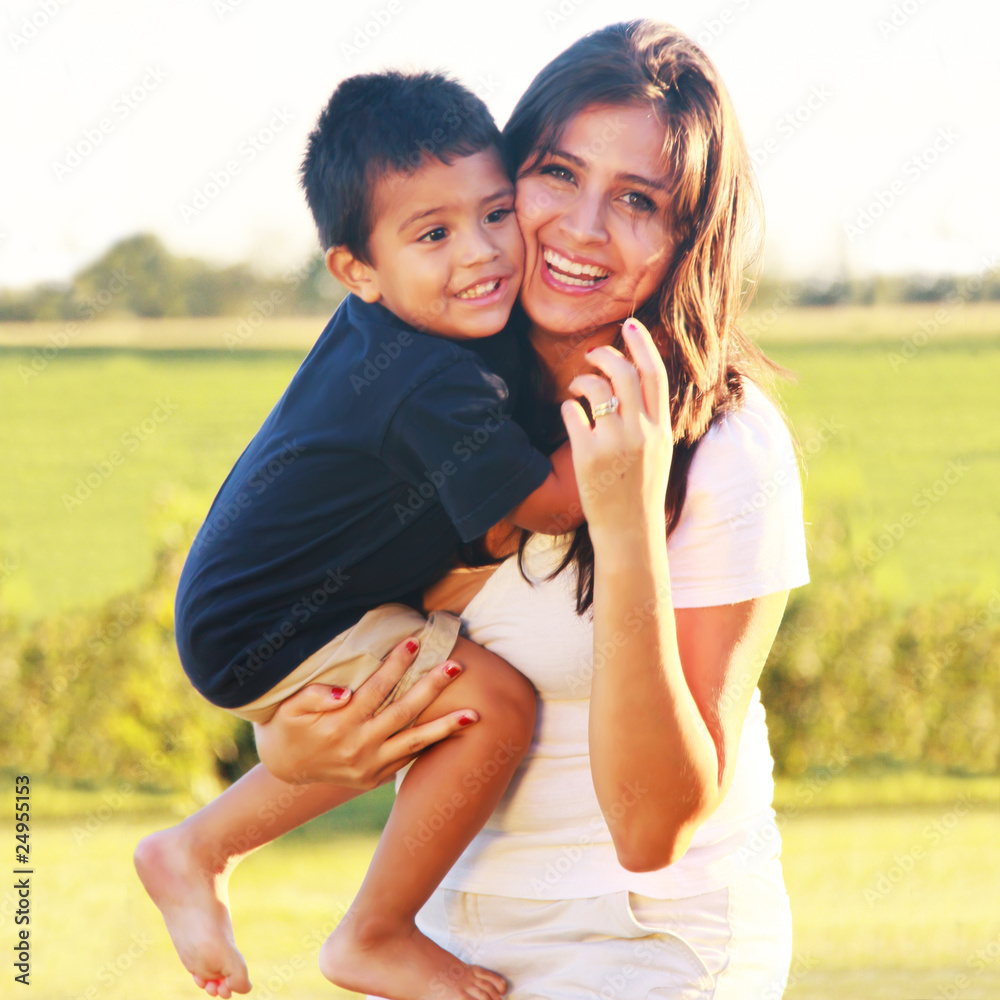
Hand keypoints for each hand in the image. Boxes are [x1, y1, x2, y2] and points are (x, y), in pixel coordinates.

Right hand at [253, 637, 477, 785]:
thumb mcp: (291, 708)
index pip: (375, 690)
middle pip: (403, 713)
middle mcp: (359, 747)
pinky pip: (409, 759)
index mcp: (340, 725)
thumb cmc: (291, 725)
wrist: (286, 767)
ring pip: (415, 743)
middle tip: (456, 666)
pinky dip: (432, 746)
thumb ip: (315, 697)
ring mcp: (370, 766)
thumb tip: (344, 694)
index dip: (395, 666)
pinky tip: (455, 731)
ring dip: (446, 727)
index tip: (414, 644)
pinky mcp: (376, 778)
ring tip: (475, 714)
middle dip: (432, 688)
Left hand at [560, 317, 673, 539]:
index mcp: (660, 428)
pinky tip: (569, 413)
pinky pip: (572, 412)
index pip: (654, 374)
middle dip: (604, 354)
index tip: (629, 324)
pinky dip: (567, 407)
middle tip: (591, 353)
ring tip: (577, 387)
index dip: (641, 344)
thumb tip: (635, 384)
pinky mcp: (588, 454)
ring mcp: (614, 442)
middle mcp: (641, 431)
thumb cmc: (640, 490)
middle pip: (622, 373)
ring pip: (595, 388)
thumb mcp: (658, 451)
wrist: (629, 530)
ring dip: (582, 379)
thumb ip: (650, 419)